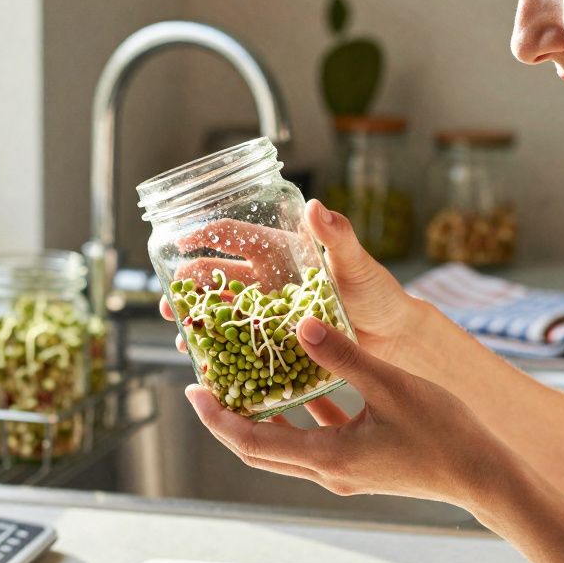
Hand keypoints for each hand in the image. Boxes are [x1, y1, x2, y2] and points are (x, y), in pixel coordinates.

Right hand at [160, 198, 424, 366]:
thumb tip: (317, 206)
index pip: (234, 236)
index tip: (180, 241)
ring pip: (222, 308)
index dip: (205, 235)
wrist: (392, 336)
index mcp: (281, 251)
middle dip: (191, 282)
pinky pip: (239, 341)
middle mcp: (268, 279)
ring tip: (179, 325)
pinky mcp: (273, 339)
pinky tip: (202, 356)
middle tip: (171, 295)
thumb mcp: (356, 262)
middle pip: (218, 274)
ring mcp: (268, 310)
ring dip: (198, 315)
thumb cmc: (377, 293)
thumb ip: (338, 236)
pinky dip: (219, 347)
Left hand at [183, 314, 517, 507]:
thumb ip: (343, 355)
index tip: (192, 391)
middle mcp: (327, 472)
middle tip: (203, 385)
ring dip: (261, 418)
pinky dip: (300, 417)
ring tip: (243, 382)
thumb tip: (299, 326)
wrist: (484, 476)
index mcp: (327, 457)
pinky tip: (301, 385)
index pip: (251, 441)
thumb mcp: (391, 385)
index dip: (216, 418)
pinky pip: (316, 440)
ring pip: (285, 446)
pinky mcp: (360, 467)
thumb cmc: (443, 432)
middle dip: (227, 418)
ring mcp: (343, 473)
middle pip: (258, 449)